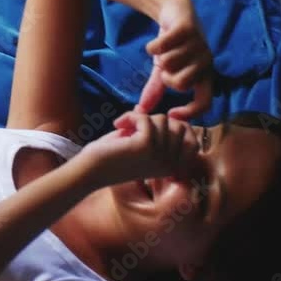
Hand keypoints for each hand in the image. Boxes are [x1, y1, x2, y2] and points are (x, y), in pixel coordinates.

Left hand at [80, 111, 199, 188]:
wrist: (88, 171)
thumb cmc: (110, 157)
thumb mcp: (137, 142)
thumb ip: (151, 129)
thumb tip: (152, 109)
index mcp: (172, 168)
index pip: (193, 140)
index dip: (175, 126)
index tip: (149, 125)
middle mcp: (170, 165)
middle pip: (178, 126)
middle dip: (155, 119)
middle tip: (133, 125)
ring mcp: (160, 157)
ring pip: (162, 120)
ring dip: (139, 117)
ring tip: (122, 126)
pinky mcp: (146, 147)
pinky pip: (145, 119)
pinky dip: (131, 116)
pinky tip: (117, 125)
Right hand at [136, 0, 212, 119]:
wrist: (175, 12)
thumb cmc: (172, 46)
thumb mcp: (163, 70)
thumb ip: (155, 90)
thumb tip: (140, 110)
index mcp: (204, 75)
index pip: (204, 102)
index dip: (189, 112)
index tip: (170, 113)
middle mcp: (205, 62)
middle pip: (181, 84)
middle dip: (166, 77)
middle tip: (164, 68)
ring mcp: (198, 45)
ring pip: (169, 63)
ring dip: (160, 57)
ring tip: (164, 50)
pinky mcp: (187, 29)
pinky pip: (162, 46)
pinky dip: (153, 46)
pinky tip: (154, 43)